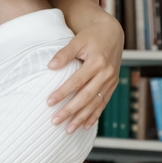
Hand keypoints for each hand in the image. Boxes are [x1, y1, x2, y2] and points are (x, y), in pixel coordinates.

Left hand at [46, 13, 123, 132]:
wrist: (113, 33)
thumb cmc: (92, 36)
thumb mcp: (78, 40)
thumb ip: (64, 53)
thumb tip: (50, 66)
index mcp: (97, 62)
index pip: (76, 82)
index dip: (62, 93)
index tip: (49, 102)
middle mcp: (106, 74)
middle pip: (86, 96)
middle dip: (70, 110)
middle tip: (55, 121)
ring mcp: (111, 81)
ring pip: (95, 103)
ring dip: (81, 118)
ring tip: (68, 129)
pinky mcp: (113, 85)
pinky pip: (103, 103)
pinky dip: (94, 115)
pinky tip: (85, 125)